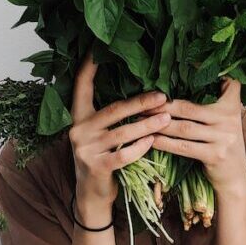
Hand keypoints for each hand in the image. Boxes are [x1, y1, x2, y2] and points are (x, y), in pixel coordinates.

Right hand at [69, 49, 171, 216]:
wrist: (92, 196)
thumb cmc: (103, 159)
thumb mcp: (100, 135)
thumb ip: (111, 117)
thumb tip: (143, 94)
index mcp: (79, 117)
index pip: (81, 86)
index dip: (88, 67)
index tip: (98, 48)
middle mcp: (78, 130)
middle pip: (113, 110)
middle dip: (140, 102)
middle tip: (163, 96)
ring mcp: (85, 149)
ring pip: (122, 133)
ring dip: (148, 125)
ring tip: (167, 119)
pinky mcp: (96, 167)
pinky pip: (123, 154)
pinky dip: (140, 147)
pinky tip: (154, 141)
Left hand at [143, 77, 245, 196]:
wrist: (235, 177)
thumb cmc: (222, 144)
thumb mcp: (225, 120)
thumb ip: (213, 103)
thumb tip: (186, 79)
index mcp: (231, 106)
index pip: (221, 84)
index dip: (200, 74)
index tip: (179, 69)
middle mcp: (229, 119)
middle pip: (189, 108)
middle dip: (163, 106)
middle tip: (143, 104)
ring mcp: (223, 138)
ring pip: (184, 128)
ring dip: (159, 124)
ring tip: (141, 120)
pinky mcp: (215, 155)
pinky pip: (184, 147)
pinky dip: (165, 143)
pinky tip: (151, 140)